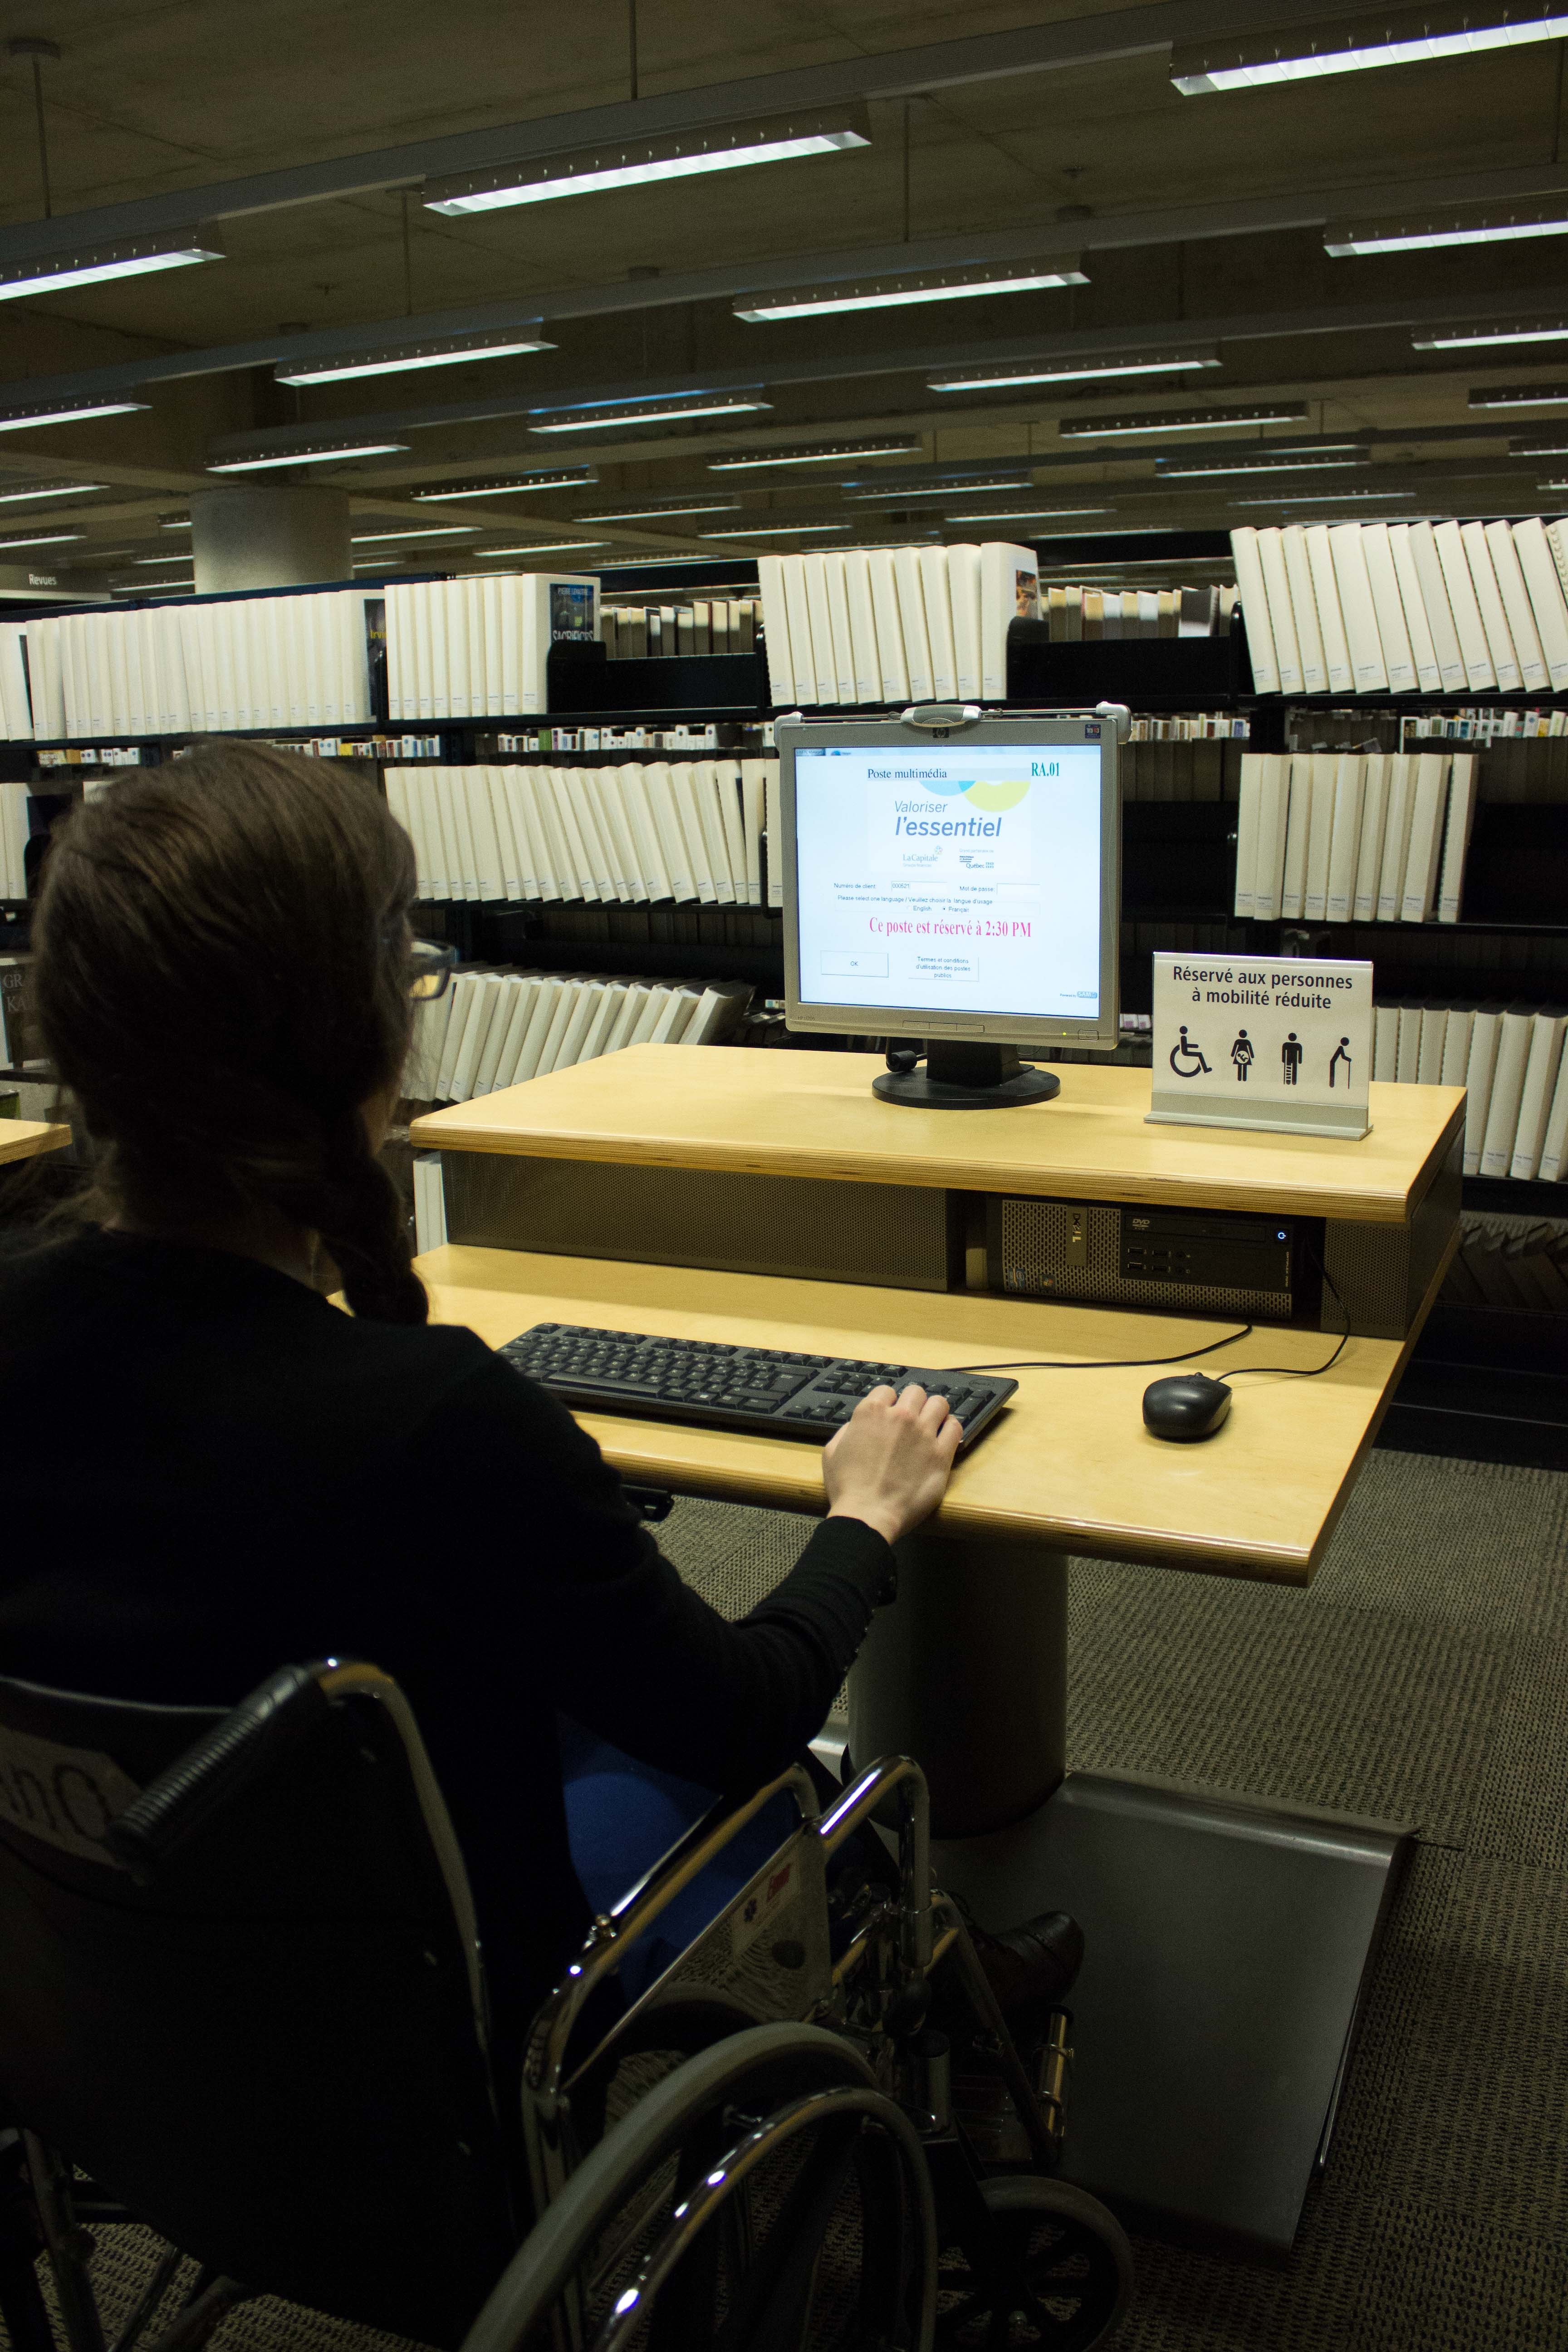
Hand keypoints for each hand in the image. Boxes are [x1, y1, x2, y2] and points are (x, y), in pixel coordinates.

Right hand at [822, 1384, 962, 1549]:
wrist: (868, 1515)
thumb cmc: (848, 1488)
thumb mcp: (832, 1452)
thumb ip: (847, 1430)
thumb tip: (857, 1426)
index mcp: (871, 1412)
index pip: (887, 1390)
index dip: (888, 1403)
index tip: (890, 1415)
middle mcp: (900, 1416)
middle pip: (916, 1392)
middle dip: (913, 1403)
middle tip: (911, 1419)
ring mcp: (923, 1433)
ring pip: (939, 1403)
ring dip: (934, 1411)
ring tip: (931, 1424)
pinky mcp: (941, 1454)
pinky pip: (955, 1427)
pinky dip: (950, 1428)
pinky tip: (944, 1436)